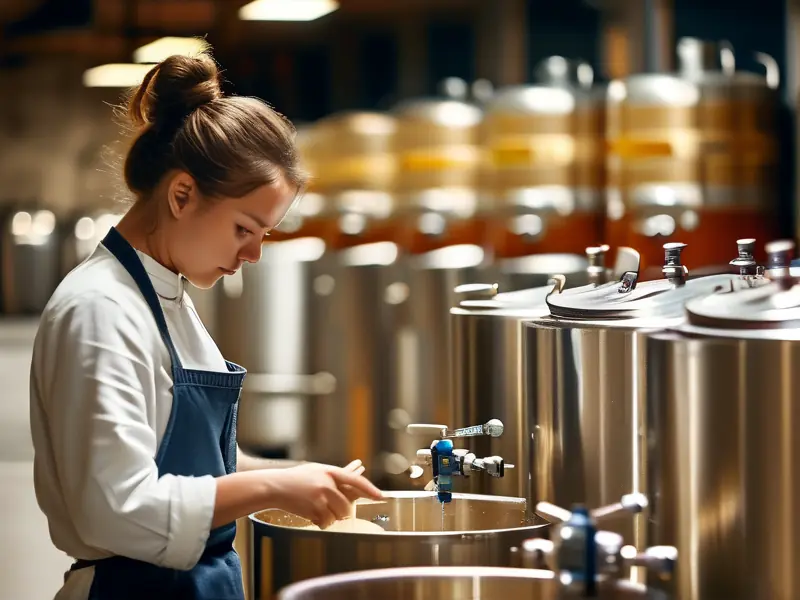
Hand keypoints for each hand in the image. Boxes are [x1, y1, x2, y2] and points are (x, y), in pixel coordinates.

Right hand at [266, 459, 382, 528]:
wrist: (274, 486)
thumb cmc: (297, 478)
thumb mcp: (317, 470)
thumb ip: (336, 474)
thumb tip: (358, 468)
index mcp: (329, 471)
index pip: (355, 481)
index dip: (369, 489)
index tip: (381, 496)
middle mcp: (326, 484)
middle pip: (347, 506)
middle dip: (341, 511)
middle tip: (330, 507)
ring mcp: (320, 497)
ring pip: (337, 516)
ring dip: (330, 517)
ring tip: (316, 507)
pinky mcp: (312, 510)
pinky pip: (325, 523)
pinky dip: (320, 522)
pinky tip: (310, 513)